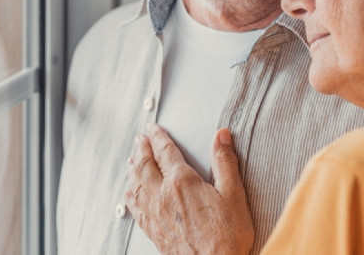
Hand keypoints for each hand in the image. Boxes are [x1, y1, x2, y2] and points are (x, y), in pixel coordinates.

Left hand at [124, 123, 253, 254]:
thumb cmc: (228, 236)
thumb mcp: (234, 194)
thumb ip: (225, 162)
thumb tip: (221, 136)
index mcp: (182, 182)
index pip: (165, 152)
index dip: (158, 137)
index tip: (153, 128)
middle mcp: (163, 196)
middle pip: (145, 166)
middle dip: (141, 149)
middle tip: (140, 139)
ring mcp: (156, 215)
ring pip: (137, 186)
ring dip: (133, 170)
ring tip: (131, 160)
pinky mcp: (155, 233)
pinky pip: (136, 210)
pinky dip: (130, 197)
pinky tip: (129, 195)